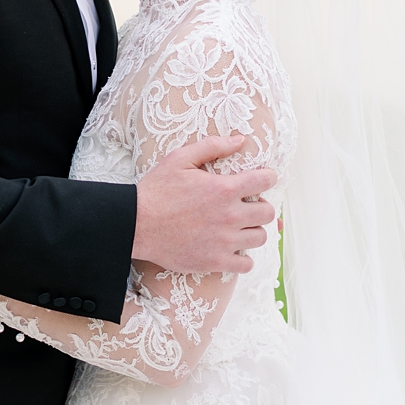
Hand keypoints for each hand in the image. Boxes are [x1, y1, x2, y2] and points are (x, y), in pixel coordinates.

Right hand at [132, 136, 275, 275]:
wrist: (136, 224)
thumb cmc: (156, 190)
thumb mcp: (180, 158)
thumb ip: (212, 147)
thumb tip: (240, 140)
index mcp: (224, 189)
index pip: (265, 181)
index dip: (267, 178)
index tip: (261, 180)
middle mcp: (229, 216)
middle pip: (268, 213)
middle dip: (261, 206)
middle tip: (246, 205)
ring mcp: (224, 242)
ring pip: (260, 238)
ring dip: (253, 231)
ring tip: (238, 228)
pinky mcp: (215, 262)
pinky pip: (246, 265)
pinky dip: (243, 258)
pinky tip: (232, 250)